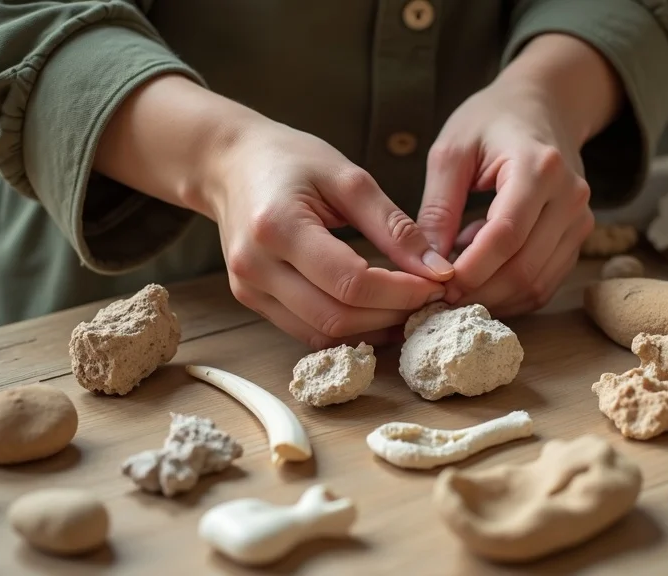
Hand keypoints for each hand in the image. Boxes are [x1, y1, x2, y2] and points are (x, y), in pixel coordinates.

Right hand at [93, 74, 453, 349]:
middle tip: (429, 298)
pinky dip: (348, 328)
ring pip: (322, 333)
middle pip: (336, 316)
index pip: (351, 282)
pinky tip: (377, 312)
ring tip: (408, 307)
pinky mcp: (251, 300)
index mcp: (278, 226)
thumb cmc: (290, 160)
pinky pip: (307, 330)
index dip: (401, 292)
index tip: (437, 283)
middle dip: (392, 314)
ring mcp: (248, 289)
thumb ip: (394, 226)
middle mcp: (256, 266)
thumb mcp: (348, 178)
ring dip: (373, 329)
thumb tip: (438, 270)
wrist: (229, 164)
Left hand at [417, 34, 620, 317]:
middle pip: (525, 268)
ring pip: (538, 283)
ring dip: (494, 296)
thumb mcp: (452, 152)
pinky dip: (511, 291)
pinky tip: (484, 272)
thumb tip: (426, 265)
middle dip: (479, 292)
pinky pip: (546, 283)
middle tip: (439, 298)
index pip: (506, 235)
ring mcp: (580, 220)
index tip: (436, 287)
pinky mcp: (578, 237)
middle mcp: (570, 197)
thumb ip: (438, 209)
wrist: (541, 105)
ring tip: (458, 279)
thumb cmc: (490, 122)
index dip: (471, 270)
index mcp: (538, 167)